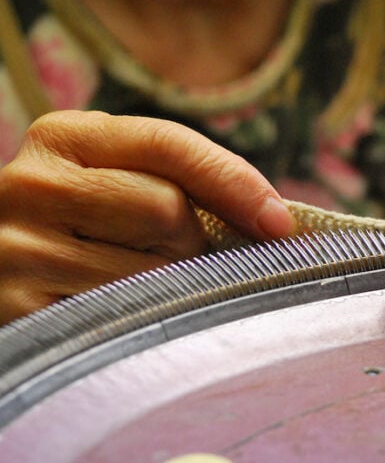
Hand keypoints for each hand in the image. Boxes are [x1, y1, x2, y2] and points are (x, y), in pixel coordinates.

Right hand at [0, 110, 294, 323]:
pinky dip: (146, 325)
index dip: (236, 183)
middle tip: (168, 257)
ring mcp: (19, 251)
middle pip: (167, 210)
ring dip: (170, 287)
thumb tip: (276, 222)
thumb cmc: (79, 227)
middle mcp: (32, 185)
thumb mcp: (114, 180)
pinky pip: (124, 322)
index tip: (281, 224)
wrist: (5, 272)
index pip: (170, 146)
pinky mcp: (19, 311)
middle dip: (190, 242)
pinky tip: (123, 319)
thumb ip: (177, 179)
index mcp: (65, 137)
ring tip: (138, 285)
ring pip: (152, 272)